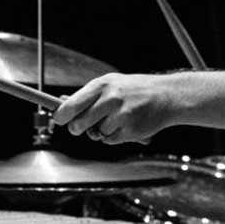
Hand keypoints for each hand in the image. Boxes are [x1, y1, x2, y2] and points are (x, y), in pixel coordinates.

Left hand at [51, 73, 175, 144]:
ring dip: (101, 131)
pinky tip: (125, 125)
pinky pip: (110, 140)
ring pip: (96, 133)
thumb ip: (89, 96)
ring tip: (116, 119)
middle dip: (77, 128)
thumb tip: (62, 104)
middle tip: (81, 127)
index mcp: (103, 85)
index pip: (73, 104)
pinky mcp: (130, 130)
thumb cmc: (135, 89)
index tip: (57, 119)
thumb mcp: (111, 84)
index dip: (61, 114)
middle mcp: (111, 99)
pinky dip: (114, 136)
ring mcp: (122, 115)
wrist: (166, 96)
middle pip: (80, 123)